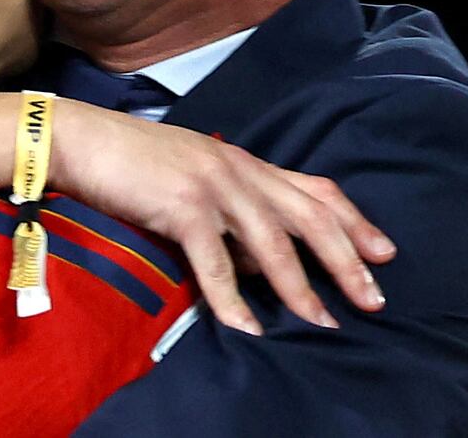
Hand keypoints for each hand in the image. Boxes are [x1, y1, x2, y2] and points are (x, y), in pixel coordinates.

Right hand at [53, 100, 396, 334]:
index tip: (384, 252)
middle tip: (373, 298)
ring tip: (323, 323)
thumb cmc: (133, 163)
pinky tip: (248, 328)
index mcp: (244, 162)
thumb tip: (259, 262)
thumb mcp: (194, 177)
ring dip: (302, 288)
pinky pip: (216, 264)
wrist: (83, 140)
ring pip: (273, 244)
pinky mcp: (183, 207)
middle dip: (347, 260)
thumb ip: (231, 210)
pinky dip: (234, 301)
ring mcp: (213, 187)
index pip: (315, 190)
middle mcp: (239, 170)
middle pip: (309, 217)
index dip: (354, 221)